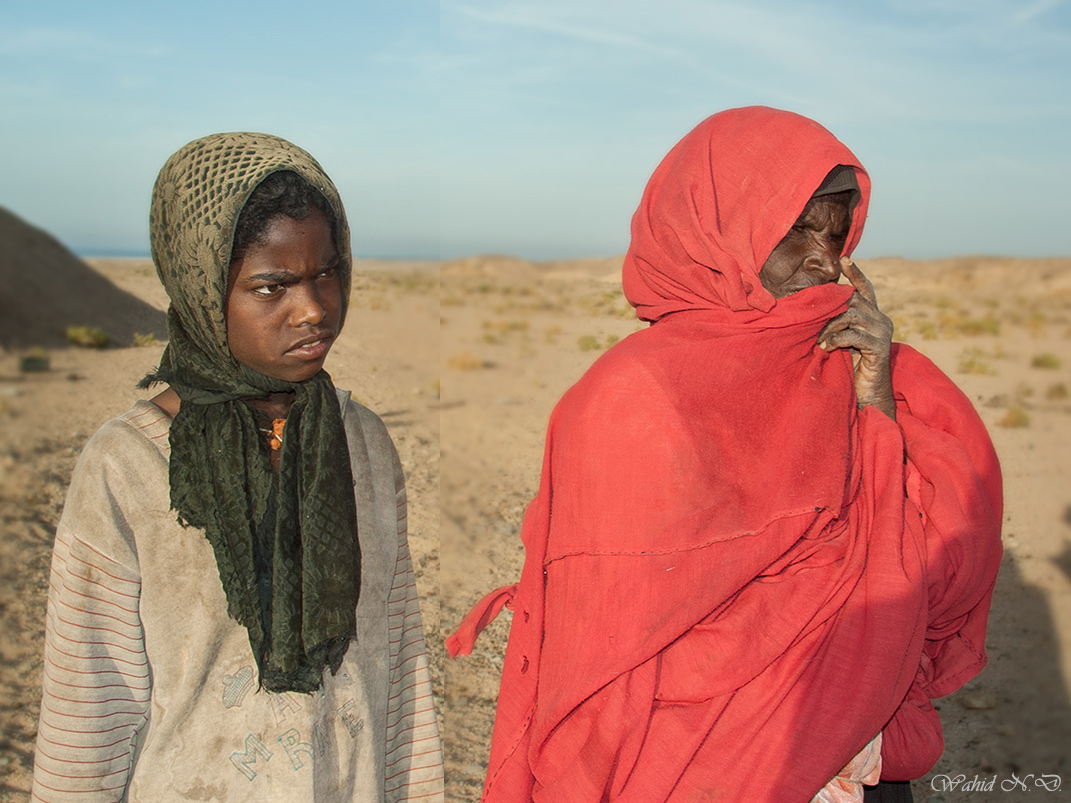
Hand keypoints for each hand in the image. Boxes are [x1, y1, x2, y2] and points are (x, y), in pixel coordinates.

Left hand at [817, 258, 895, 419]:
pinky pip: (853, 335)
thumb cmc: (851, 369)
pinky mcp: (879, 347)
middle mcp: (882, 320)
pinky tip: (826, 348)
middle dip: (830, 310)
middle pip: (853, 301)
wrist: (868, 395)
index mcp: (874, 317)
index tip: (844, 259)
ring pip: (851, 315)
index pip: (866, 289)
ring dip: (830, 327)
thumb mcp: (843, 341)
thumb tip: (815, 311)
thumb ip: (838, 325)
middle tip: (813, 324)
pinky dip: (836, 340)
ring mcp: (882, 332)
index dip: (856, 274)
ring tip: (819, 340)